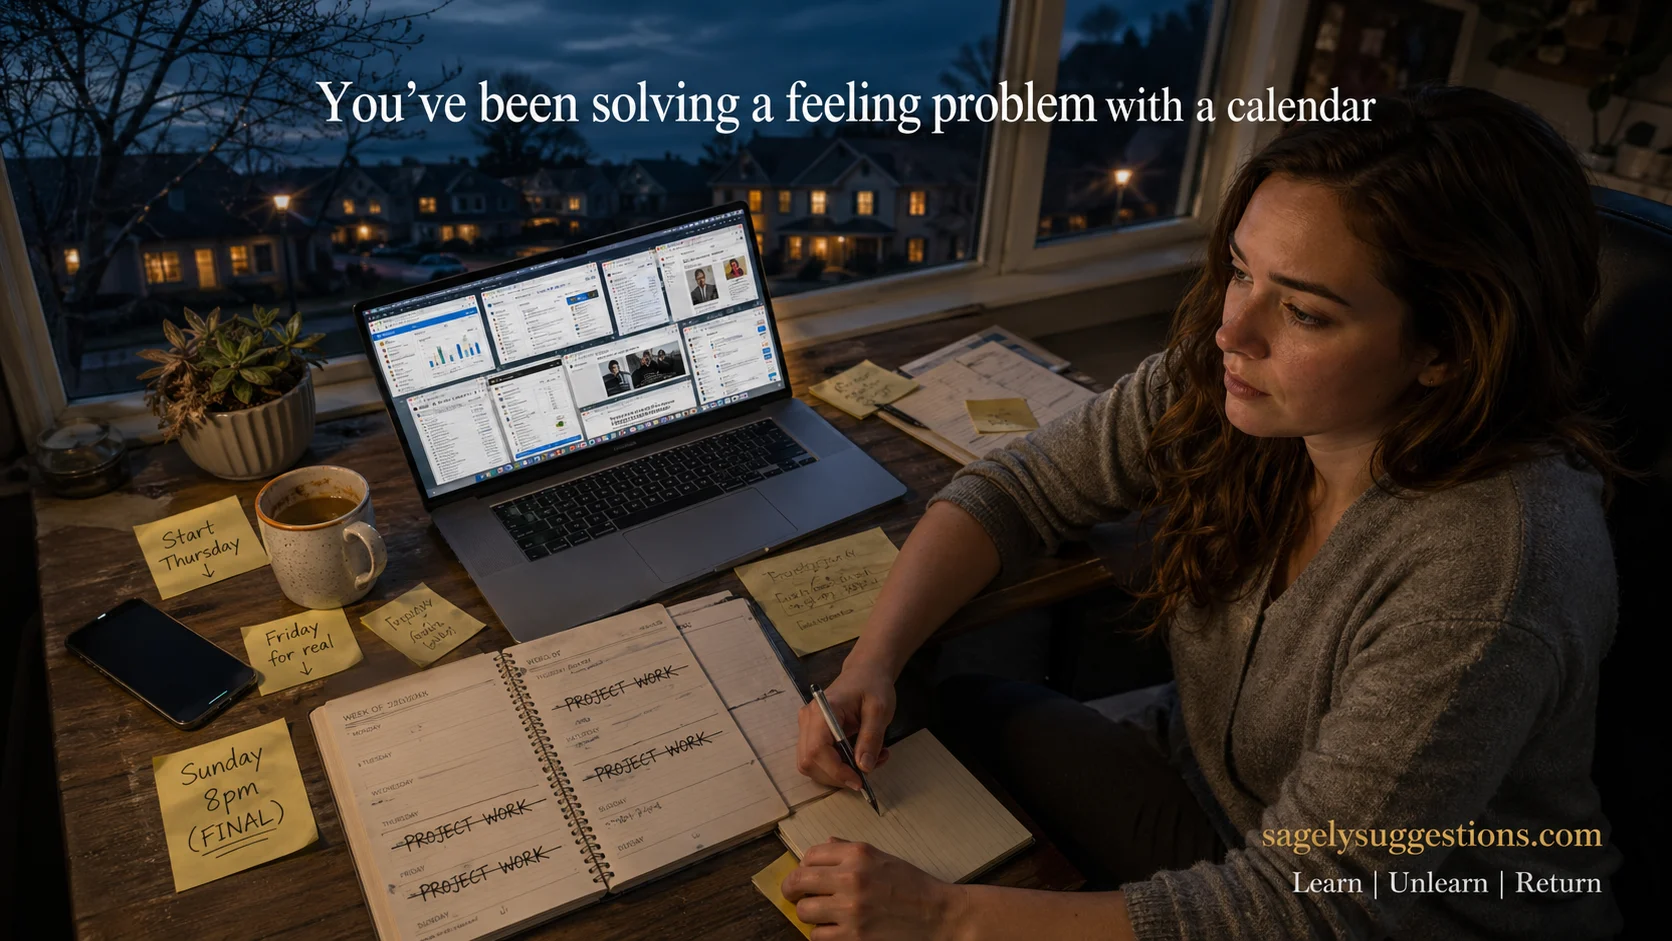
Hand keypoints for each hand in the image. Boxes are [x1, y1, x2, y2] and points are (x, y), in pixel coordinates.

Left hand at [783, 839, 961, 940]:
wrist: (936, 914)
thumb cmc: (910, 884)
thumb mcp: (881, 857)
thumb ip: (849, 851)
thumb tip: (825, 845)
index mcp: (858, 854)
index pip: (811, 855)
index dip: (803, 866)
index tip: (805, 875)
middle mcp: (851, 879)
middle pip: (799, 882)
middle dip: (791, 890)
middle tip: (794, 895)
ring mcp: (851, 910)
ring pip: (805, 912)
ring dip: (809, 914)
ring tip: (821, 915)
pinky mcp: (853, 937)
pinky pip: (818, 936)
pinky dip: (822, 934)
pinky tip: (834, 929)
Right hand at [796, 659, 894, 789]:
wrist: (865, 672)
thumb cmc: (872, 686)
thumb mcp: (879, 710)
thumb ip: (871, 738)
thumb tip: (864, 768)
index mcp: (823, 710)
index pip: (817, 749)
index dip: (836, 771)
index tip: (859, 781)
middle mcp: (808, 719)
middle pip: (809, 761)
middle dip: (837, 776)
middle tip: (867, 772)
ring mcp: (807, 727)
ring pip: (811, 765)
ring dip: (838, 774)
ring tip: (869, 762)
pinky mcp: (812, 735)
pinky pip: (818, 760)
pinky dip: (837, 767)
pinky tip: (859, 758)